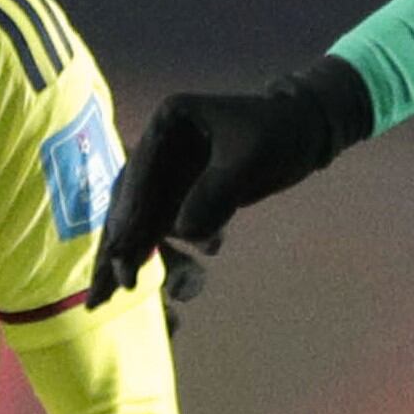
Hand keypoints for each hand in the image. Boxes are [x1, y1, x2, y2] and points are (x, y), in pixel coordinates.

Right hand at [89, 58, 369, 308]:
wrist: (303, 131)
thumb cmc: (278, 134)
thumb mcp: (250, 158)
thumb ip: (217, 192)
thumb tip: (184, 232)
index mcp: (167, 123)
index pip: (140, 173)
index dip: (130, 212)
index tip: (120, 247)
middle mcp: (157, 147)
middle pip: (129, 198)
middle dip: (120, 240)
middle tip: (109, 281)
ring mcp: (167, 170)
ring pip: (141, 216)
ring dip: (131, 251)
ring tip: (113, 290)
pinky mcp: (181, 190)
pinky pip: (160, 223)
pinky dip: (154, 248)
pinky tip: (144, 276)